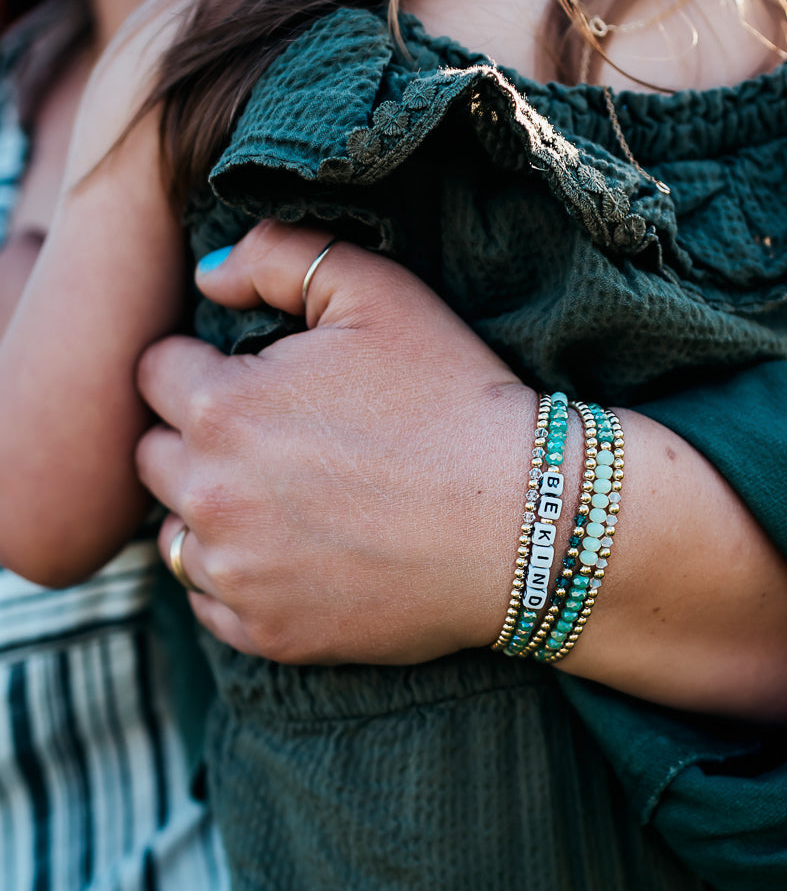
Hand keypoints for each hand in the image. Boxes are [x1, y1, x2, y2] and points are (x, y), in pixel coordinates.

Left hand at [136, 221, 535, 663]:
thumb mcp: (379, 293)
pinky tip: (294, 557)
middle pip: (155, 457)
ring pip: (175, 533)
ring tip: (285, 501)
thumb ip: (278, 256)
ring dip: (210, 512)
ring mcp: (240, 575)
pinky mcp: (271, 634)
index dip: (203, 367)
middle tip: (273, 440)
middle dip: (197, 439)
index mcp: (224, 407)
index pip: (156, 373)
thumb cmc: (457, 401)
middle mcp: (212, 497)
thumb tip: (207, 277)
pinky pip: (210, 603)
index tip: (253, 380)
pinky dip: (237, 579)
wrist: (526, 522)